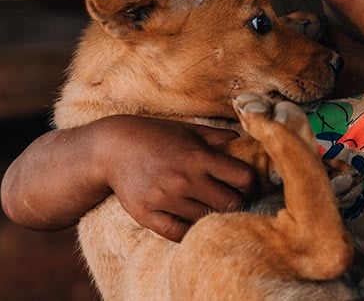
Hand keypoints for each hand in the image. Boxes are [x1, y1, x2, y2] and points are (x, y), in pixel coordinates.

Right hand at [94, 115, 256, 241]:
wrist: (110, 148)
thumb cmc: (153, 136)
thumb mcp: (186, 129)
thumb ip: (215, 136)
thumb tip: (241, 138)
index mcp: (199, 157)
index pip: (244, 178)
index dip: (252, 184)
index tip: (248, 186)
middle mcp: (185, 179)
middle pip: (231, 203)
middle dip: (237, 202)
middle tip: (232, 200)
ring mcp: (165, 199)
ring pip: (206, 220)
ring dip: (212, 215)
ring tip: (210, 207)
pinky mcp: (147, 216)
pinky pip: (178, 234)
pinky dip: (188, 231)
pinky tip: (191, 221)